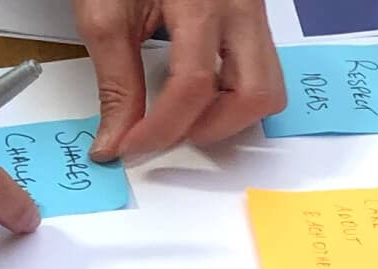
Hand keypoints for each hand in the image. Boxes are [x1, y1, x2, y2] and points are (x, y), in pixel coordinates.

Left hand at [74, 0, 285, 160]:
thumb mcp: (107, 15)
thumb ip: (116, 83)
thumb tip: (116, 137)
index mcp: (200, 2)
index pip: (193, 86)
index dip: (162, 128)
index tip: (134, 146)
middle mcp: (239, 7)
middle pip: (254, 94)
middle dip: (212, 128)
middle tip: (170, 133)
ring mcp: (254, 14)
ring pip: (269, 89)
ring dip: (231, 116)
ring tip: (189, 115)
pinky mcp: (254, 21)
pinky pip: (263, 72)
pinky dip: (235, 95)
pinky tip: (203, 92)